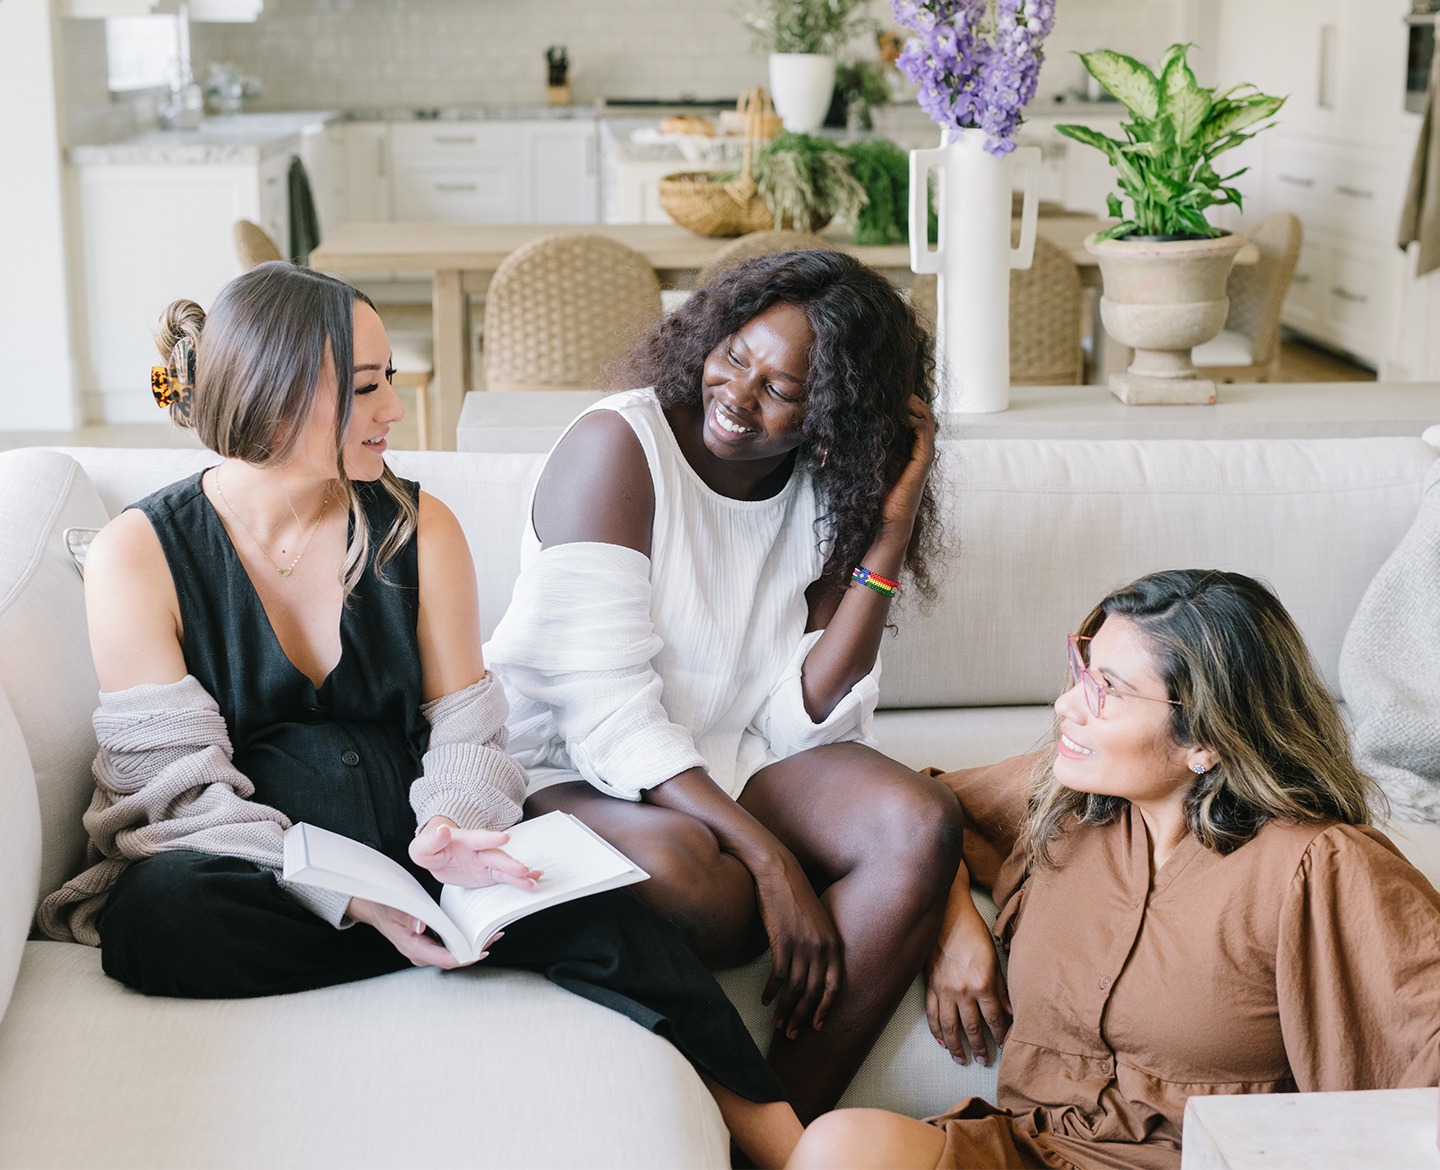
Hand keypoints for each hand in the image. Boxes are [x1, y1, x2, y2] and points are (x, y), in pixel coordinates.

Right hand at [345, 897, 500, 968]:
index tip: (482, 949)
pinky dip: (463, 938)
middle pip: (453, 957)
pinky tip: (475, 929)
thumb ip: (409, 916)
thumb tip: (421, 927)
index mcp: (413, 948)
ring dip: (471, 943)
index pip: (444, 959)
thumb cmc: (384, 905)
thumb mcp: (396, 906)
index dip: (465, 956)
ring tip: (490, 932)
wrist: (374, 906)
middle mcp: (420, 953)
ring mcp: (424, 950)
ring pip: (452, 952)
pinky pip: (449, 945)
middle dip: (474, 948)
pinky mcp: (428, 944)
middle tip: (493, 935)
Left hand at [409, 819, 542, 889]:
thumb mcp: (422, 847)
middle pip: (496, 856)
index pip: (478, 839)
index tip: (504, 838)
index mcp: (464, 841)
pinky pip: (505, 878)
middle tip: (523, 869)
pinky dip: (519, 880)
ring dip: (519, 873)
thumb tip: (441, 831)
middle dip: (510, 863)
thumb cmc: (431, 849)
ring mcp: (485, 862)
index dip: (490, 838)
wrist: (439, 856)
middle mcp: (479, 850)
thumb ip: (430, 841)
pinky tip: (532, 881)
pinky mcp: (489, 874)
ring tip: (532, 877)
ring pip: (504, 867)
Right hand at [750, 851, 842, 1039]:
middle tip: (791, 1034)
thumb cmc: (797, 896)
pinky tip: (765, 999)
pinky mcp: (782, 941)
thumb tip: (814, 972)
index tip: (817, 1027)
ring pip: (795, 989)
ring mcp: (802, 945)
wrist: (780, 872)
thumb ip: (821, 946)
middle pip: (814, 993)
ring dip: (785, 1010)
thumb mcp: (818, 921)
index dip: (825, 1010)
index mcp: (834, 944)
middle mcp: (822, 948)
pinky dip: (771, 992)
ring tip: (777, 1023)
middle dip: (803, 1017)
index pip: (834, 987)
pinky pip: (778, 976)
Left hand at [879, 394, 936, 536]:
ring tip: (900, 395)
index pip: (915, 418)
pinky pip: (924, 432)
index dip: (906, 404)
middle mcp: (920, 451)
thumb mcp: (873, 464)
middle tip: (896, 389)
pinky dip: (915, 418)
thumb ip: (872, 448)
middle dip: (912, 400)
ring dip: (915, 405)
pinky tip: (902, 413)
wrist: (886, 520)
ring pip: (926, 419)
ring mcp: (924, 455)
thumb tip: (855, 428)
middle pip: (923, 415)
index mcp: (910, 450)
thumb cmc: (877, 496)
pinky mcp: (923, 461)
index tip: (889, 393)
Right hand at [924, 902, 1010, 1065]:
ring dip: (956, 1046)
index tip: (1002, 1047)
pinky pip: (932, 1014)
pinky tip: (941, 1041)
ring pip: (950, 1026)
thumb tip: (1010, 1012)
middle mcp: (962, 991)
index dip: (999, 1036)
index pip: (993, 1019)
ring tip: (961, 1059)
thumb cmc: (973, 932)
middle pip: (972, 1027)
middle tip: (983, 1061)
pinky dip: (936, 1030)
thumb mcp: (994, 959)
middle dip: (979, 1047)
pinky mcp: (930, 985)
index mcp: (982, 984)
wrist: (947, 915)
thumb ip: (1001, 989)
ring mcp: (944, 989)